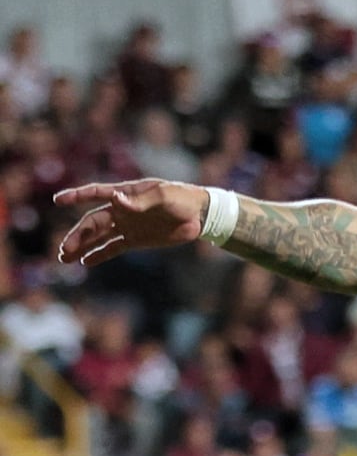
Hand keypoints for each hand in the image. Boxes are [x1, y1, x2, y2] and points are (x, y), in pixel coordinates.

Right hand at [54, 179, 211, 266]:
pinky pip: (114, 248)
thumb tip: (116, 201)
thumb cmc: (181, 198)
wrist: (200, 215)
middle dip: (77, 235)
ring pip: (99, 236)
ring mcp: (127, 226)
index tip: (58, 200)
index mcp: (125, 194)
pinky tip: (86, 261)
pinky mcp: (136, 240)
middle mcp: (121, 210)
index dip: (77, 196)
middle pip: (93, 222)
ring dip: (82, 245)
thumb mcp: (163, 196)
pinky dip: (100, 254)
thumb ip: (139, 201)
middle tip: (64, 249)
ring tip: (65, 257)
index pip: (96, 193)